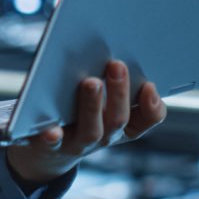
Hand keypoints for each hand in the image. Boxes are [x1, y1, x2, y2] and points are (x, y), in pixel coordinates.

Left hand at [4, 60, 165, 188]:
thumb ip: (109, 81)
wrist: (45, 151)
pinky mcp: (51, 145)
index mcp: (120, 123)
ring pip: (91, 130)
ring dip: (93, 106)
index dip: (152, 106)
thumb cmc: (77, 114)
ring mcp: (78, 143)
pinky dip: (53, 136)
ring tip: (91, 82)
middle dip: (119, 92)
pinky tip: (52, 129)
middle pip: (118, 119)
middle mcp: (104, 136)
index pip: (147, 119)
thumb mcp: (99, 101)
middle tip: (116, 65)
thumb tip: (109, 47)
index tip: (150, 85)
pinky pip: (53, 144)